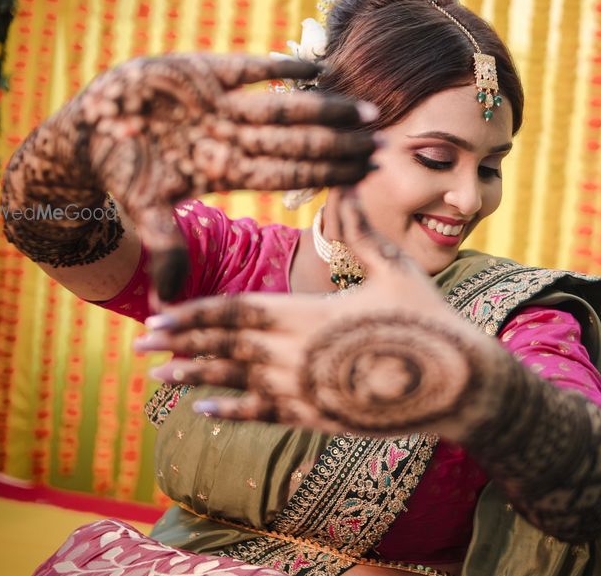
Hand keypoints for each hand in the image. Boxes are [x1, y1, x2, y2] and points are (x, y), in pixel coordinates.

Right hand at [3, 53, 376, 298]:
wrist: (93, 129)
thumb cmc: (122, 171)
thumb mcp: (143, 208)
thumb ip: (164, 246)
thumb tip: (167, 305)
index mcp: (229, 170)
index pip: (290, 173)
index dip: (329, 173)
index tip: (367, 173)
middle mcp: (236, 138)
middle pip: (299, 142)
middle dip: (342, 144)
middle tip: (384, 142)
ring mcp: (225, 105)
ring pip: (285, 107)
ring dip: (325, 108)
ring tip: (364, 110)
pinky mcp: (206, 71)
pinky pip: (250, 69)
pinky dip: (279, 67)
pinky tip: (317, 66)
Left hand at [136, 190, 503, 442]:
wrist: (460, 383)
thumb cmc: (428, 319)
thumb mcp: (394, 268)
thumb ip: (361, 229)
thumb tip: (345, 183)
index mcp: (310, 314)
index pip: (236, 313)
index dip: (194, 315)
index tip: (160, 315)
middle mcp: (298, 355)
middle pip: (225, 348)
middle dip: (181, 345)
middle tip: (140, 343)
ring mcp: (307, 390)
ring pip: (236, 383)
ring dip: (195, 378)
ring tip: (157, 378)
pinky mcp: (320, 416)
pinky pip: (265, 414)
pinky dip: (232, 411)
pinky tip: (204, 411)